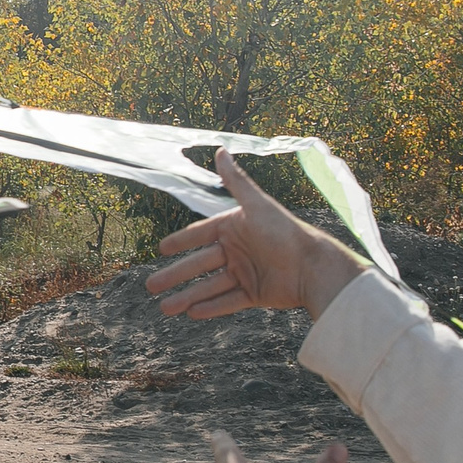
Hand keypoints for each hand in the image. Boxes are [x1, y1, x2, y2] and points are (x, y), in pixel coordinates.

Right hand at [146, 149, 364, 320]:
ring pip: (209, 287)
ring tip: (165, 308)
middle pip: (199, 265)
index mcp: (235, 228)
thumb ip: (236, 181)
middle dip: (175, 275)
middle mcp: (238, 250)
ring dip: (187, 296)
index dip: (180, 242)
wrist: (312, 266)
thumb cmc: (284, 232)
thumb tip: (220, 149)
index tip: (161, 249)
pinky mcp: (255, 294)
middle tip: (150, 285)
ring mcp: (245, 274)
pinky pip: (227, 302)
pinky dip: (211, 308)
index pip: (201, 235)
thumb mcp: (257, 204)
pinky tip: (192, 313)